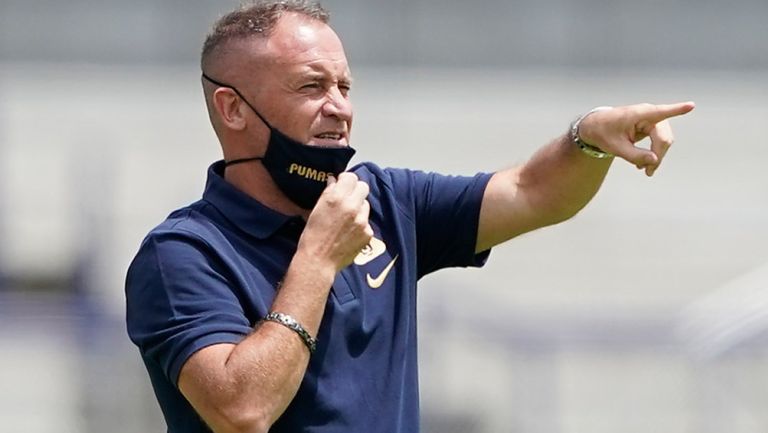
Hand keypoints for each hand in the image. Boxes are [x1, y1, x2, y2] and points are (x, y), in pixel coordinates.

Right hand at [299, 172, 373, 270]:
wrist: (319, 260)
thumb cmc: (312, 235)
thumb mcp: (316, 209)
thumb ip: (328, 192)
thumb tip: (335, 181)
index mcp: (337, 198)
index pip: (351, 177)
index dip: (346, 180)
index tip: (342, 185)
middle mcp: (352, 206)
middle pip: (363, 187)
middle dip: (355, 190)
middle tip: (347, 198)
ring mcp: (362, 220)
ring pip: (366, 204)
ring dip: (358, 207)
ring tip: (346, 218)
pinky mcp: (368, 233)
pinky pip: (367, 222)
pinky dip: (360, 224)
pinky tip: (349, 232)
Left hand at [578, 102, 694, 175]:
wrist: (596, 127)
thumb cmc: (603, 133)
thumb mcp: (616, 148)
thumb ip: (635, 156)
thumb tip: (655, 161)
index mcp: (638, 114)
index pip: (660, 112)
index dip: (677, 110)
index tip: (691, 106)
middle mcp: (649, 114)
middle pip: (664, 137)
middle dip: (658, 155)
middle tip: (648, 172)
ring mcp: (652, 120)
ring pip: (664, 141)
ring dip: (658, 156)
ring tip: (645, 170)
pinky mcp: (652, 126)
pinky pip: (660, 141)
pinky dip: (655, 153)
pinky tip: (645, 165)